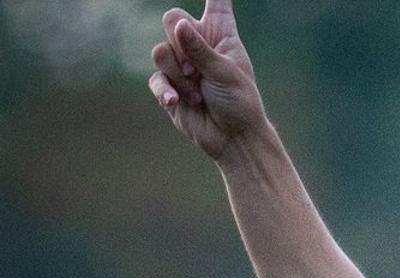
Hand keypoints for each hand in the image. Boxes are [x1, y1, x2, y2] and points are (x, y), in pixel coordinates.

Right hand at [148, 0, 266, 159]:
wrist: (234, 139)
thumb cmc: (241, 104)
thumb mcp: (226, 73)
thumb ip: (200, 49)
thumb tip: (179, 25)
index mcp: (221, 35)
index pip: (217, 4)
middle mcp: (199, 45)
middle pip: (171, 19)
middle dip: (179, 40)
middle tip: (196, 66)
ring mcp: (182, 65)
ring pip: (159, 50)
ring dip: (178, 73)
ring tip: (197, 91)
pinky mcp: (169, 86)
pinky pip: (156, 79)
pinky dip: (167, 90)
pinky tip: (179, 102)